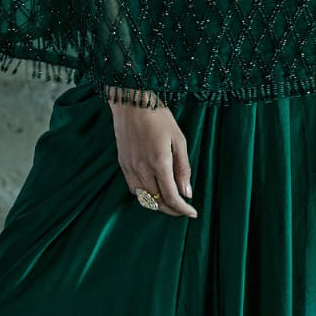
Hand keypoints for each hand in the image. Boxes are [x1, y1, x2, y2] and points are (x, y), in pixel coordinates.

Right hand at [108, 94, 197, 218]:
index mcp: (159, 162)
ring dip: (158, 204)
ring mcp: (130, 168)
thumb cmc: (158, 116)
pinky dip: (145, 196)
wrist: (131, 102)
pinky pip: (133, 189)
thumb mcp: (179, 139)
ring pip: (144, 199)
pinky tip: (153, 190)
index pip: (171, 196)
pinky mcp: (122, 165)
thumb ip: (183, 168)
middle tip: (184, 209)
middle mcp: (142, 169)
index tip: (192, 213)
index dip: (183, 209)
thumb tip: (187, 193)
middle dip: (172, 209)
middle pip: (157, 201)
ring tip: (170, 201)